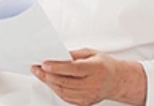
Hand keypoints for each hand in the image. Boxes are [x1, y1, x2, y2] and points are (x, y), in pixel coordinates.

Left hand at [31, 48, 146, 105]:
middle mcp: (93, 84)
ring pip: (64, 91)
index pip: (73, 69)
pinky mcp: (85, 103)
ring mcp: (89, 95)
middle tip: (37, 69)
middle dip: (48, 75)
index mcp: (96, 68)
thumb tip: (57, 55)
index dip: (57, 67)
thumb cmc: (103, 64)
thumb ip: (74, 54)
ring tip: (41, 75)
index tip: (44, 64)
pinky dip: (56, 90)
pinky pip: (67, 98)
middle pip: (66, 81)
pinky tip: (51, 83)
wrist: (116, 80)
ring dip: (50, 83)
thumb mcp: (91, 53)